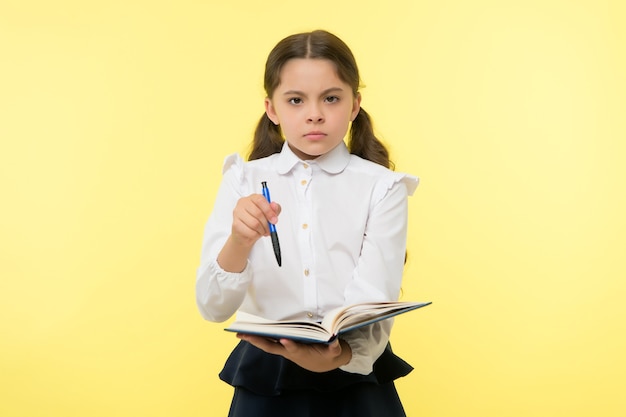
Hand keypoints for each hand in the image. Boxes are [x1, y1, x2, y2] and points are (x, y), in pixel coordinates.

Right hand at [230, 194, 280, 247]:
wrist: (245, 234)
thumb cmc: (257, 221)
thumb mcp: (269, 214)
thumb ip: (274, 209)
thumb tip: (274, 206)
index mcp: (252, 198)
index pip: (260, 200)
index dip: (269, 211)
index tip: (274, 220)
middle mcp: (243, 203)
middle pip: (258, 213)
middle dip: (267, 223)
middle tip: (270, 228)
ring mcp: (237, 213)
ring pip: (254, 223)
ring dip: (262, 230)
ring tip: (262, 231)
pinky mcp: (235, 224)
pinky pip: (250, 232)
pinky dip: (256, 235)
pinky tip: (255, 233)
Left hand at [237, 333, 351, 372]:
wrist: (324, 362)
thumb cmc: (328, 354)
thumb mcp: (334, 352)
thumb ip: (335, 348)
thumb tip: (335, 341)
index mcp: (303, 353)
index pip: (295, 349)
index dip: (290, 346)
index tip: (285, 340)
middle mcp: (290, 352)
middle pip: (272, 347)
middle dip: (258, 341)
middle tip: (244, 335)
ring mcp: (285, 349)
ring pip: (267, 345)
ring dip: (254, 339)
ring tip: (240, 333)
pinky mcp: (283, 346)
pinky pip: (269, 342)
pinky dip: (259, 337)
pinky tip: (250, 332)